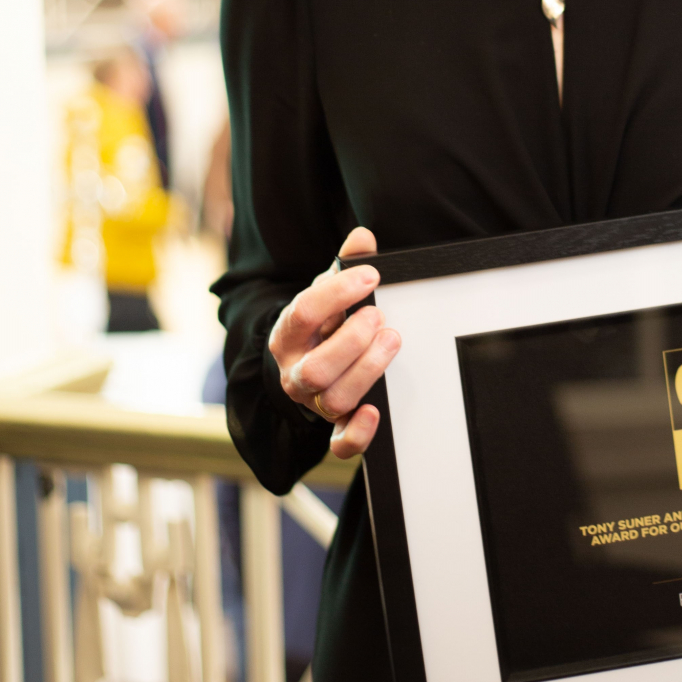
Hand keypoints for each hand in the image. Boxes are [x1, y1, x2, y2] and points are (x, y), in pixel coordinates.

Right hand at [267, 226, 399, 458]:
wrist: (304, 362)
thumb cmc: (320, 323)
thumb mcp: (326, 291)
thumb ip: (345, 266)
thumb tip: (363, 237)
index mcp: (288, 333)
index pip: (303, 312)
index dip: (338, 293)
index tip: (371, 275)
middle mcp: (295, 372)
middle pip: (315, 369)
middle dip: (352, 341)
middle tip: (379, 316)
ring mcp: (313, 402)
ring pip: (332, 399)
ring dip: (366, 371)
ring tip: (392, 339)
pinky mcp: (333, 426)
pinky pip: (339, 444)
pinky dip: (357, 433)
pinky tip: (375, 411)